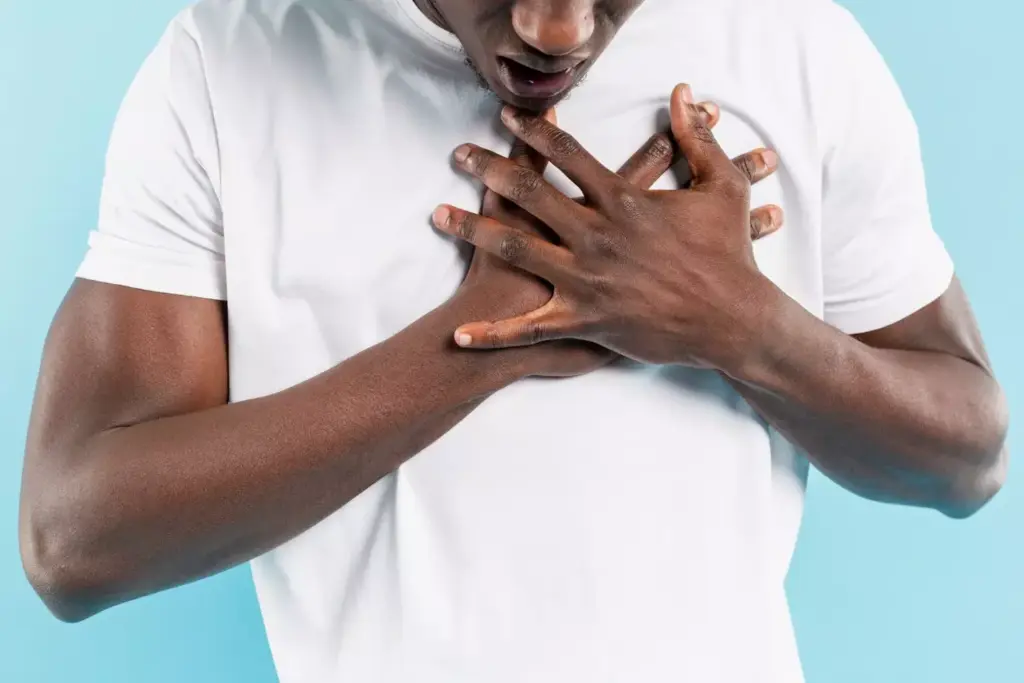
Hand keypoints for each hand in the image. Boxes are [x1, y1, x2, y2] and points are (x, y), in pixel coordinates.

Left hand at [434, 83, 783, 369]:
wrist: (733, 319)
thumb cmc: (729, 254)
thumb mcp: (724, 189)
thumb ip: (699, 140)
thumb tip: (686, 96)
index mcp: (624, 202)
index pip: (568, 156)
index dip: (535, 132)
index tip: (507, 115)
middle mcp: (596, 237)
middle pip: (530, 194)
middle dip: (489, 169)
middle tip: (458, 154)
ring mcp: (586, 281)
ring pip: (517, 249)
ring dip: (474, 230)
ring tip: (438, 215)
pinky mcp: (584, 321)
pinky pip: (528, 331)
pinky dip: (493, 335)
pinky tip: (459, 336)